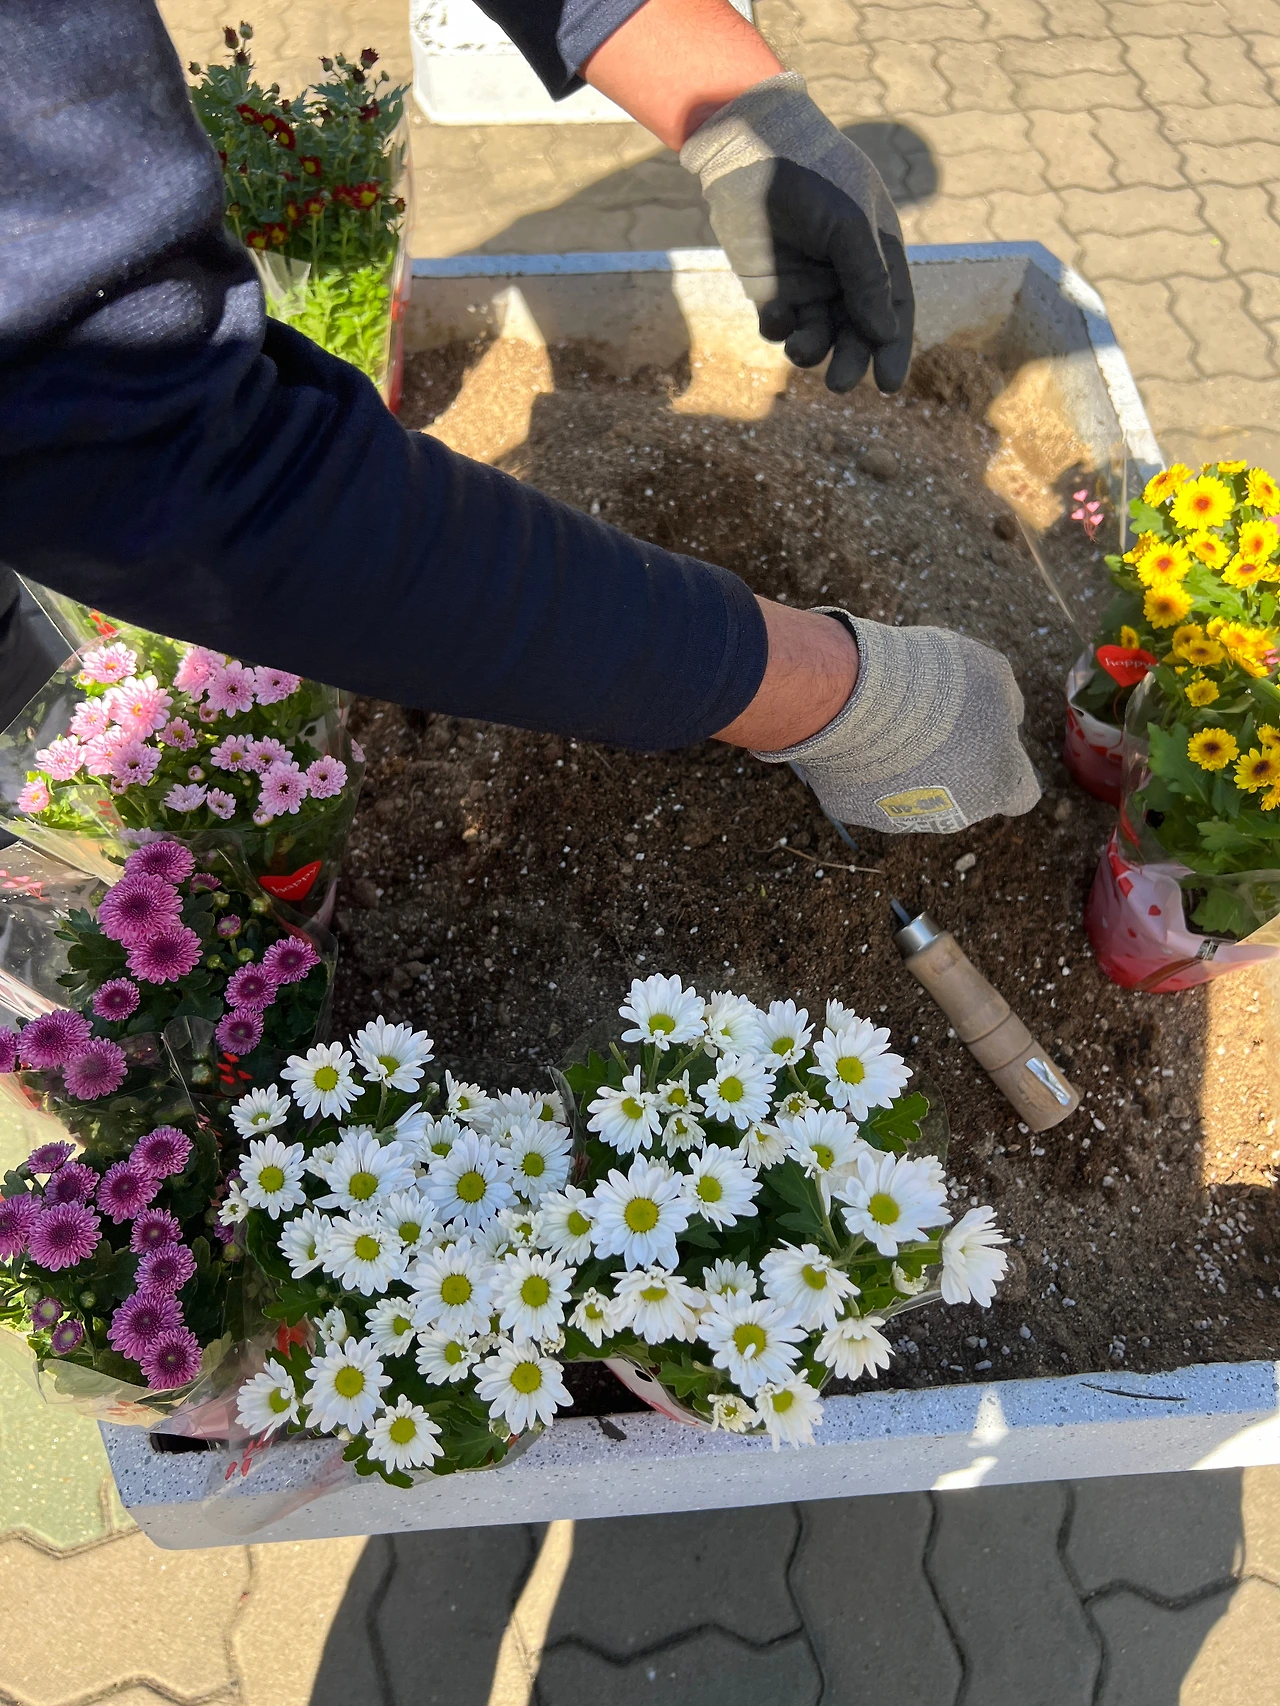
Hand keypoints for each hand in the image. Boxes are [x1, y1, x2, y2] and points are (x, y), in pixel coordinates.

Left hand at [681, 73, 913, 393]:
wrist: (754, 151)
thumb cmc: (815, 179)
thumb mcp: (850, 226)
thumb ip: (868, 279)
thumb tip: (886, 334)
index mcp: (877, 254)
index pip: (894, 309)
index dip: (892, 348)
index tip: (887, 385)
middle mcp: (845, 274)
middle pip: (855, 331)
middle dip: (848, 359)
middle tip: (838, 383)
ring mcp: (807, 283)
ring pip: (817, 333)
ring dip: (812, 349)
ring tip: (802, 350)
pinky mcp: (770, 288)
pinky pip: (778, 324)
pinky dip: (778, 329)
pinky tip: (776, 318)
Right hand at [749, 610, 1039, 833]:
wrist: (853, 697)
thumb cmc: (935, 684)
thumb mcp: (992, 673)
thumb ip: (1008, 703)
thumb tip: (1009, 719)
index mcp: (1000, 783)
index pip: (1022, 796)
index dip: (1009, 767)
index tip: (991, 743)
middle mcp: (956, 814)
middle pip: (965, 796)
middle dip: (955, 765)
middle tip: (934, 724)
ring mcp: (903, 819)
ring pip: (915, 798)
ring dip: (910, 770)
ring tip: (891, 725)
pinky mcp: (856, 812)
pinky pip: (868, 791)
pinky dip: (868, 770)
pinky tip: (859, 737)